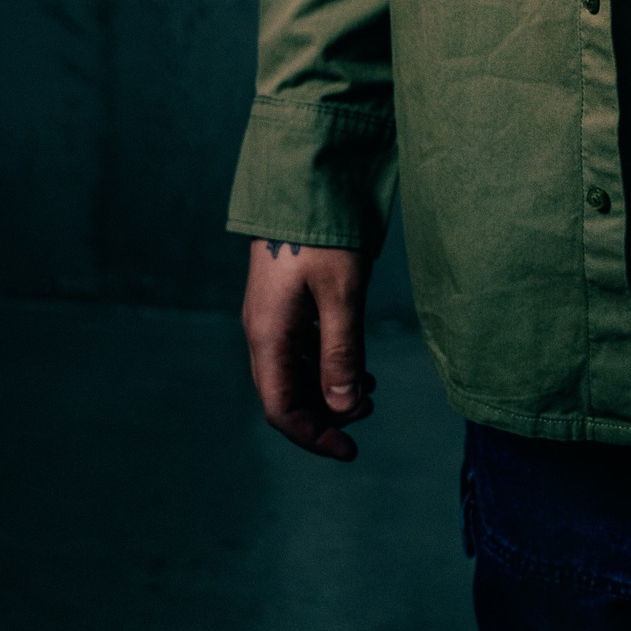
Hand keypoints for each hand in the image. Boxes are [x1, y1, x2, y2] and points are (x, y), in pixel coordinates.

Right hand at [241, 239, 374, 459]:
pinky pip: (297, 347)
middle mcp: (262, 330)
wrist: (302, 181)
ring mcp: (269, 314)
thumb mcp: (342, 294)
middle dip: (323, 415)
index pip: (282, 408)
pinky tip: (355, 359)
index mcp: (269, 335)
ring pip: (292, 371)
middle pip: (285, 394)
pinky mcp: (281, 299)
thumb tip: (344, 407)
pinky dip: (324, 363)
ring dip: (326, 389)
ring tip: (369, 389)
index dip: (314, 436)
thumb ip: (342, 352)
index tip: (350, 449)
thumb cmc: (324, 235)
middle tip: (368, 415)